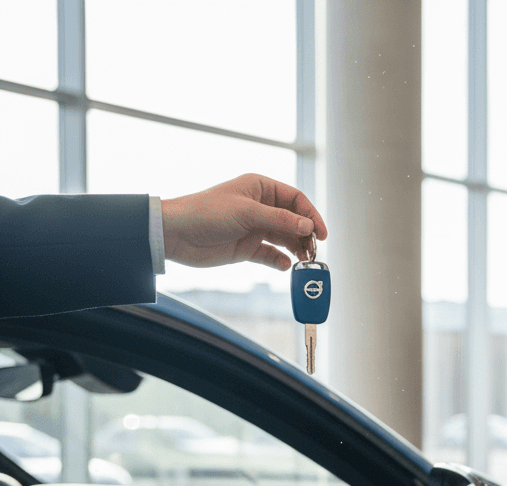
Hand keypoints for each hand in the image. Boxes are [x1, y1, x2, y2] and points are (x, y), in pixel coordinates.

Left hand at [161, 173, 327, 270]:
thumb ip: (279, 220)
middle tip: (313, 251)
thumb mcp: (246, 213)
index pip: (295, 199)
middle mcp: (260, 207)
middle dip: (306, 235)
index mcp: (260, 188)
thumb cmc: (205, 212)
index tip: (320, 233)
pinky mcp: (247, 248)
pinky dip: (280, 261)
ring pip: (285, 239)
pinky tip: (285, 266)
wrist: (176, 234)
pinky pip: (271, 255)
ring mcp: (255, 228)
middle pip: (294, 220)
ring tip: (304, 261)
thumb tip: (308, 226)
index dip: (311, 215)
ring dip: (296, 249)